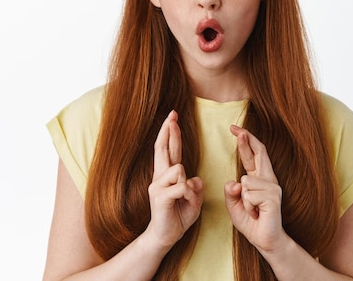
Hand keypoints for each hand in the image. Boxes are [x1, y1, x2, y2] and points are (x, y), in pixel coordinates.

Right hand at [146, 111, 203, 249]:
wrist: (165, 236)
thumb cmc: (178, 216)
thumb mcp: (194, 199)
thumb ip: (195, 186)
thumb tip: (194, 178)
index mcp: (167, 174)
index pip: (169, 149)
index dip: (171, 133)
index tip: (173, 117)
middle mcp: (159, 176)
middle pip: (162, 148)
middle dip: (168, 130)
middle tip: (172, 115)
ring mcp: (157, 185)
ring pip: (179, 168)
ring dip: (188, 184)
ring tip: (185, 199)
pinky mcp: (159, 196)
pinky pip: (181, 186)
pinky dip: (188, 195)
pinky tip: (182, 203)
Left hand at [224, 125, 286, 252]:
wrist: (265, 241)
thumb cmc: (251, 222)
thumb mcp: (234, 205)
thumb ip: (231, 192)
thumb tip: (234, 182)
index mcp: (259, 178)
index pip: (253, 154)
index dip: (245, 140)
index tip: (235, 129)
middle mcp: (268, 179)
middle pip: (258, 152)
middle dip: (246, 140)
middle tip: (235, 129)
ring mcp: (273, 187)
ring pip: (245, 182)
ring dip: (243, 200)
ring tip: (253, 211)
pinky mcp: (274, 197)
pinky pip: (249, 195)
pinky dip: (248, 206)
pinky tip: (257, 214)